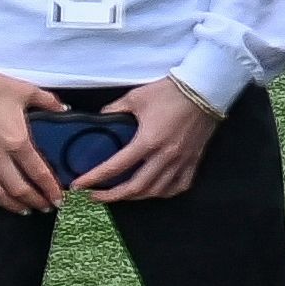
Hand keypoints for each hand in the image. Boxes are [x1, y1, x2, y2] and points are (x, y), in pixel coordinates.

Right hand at [0, 73, 67, 217]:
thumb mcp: (26, 90)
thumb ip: (48, 101)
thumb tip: (65, 108)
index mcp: (17, 141)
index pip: (39, 173)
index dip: (51, 189)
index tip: (59, 200)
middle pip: (19, 188)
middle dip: (34, 201)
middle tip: (44, 208)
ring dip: (10, 205)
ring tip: (22, 211)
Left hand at [59, 77, 222, 201]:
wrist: (205, 89)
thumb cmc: (171, 92)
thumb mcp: (135, 98)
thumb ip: (115, 110)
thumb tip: (102, 119)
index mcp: (148, 141)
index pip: (115, 167)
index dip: (94, 178)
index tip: (79, 185)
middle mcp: (165, 156)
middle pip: (135, 188)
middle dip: (112, 196)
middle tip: (95, 195)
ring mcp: (182, 161)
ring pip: (156, 191)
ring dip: (136, 196)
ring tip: (121, 194)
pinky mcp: (194, 160)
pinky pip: (179, 186)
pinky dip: (164, 192)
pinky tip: (154, 189)